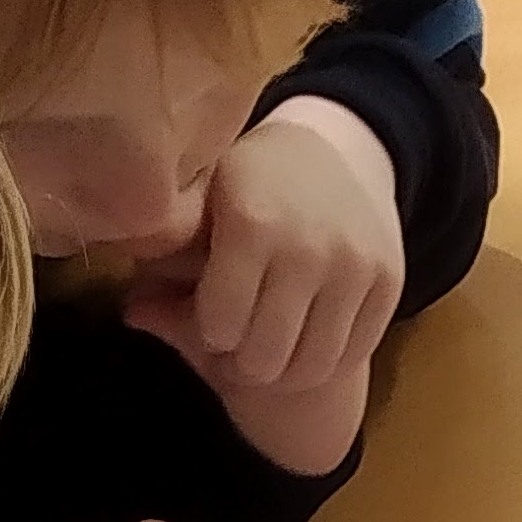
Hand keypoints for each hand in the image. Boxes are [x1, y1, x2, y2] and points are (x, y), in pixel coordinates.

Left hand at [126, 99, 402, 477]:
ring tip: (269, 346)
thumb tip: (132, 316)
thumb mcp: (202, 208)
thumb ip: (166, 267)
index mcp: (251, 220)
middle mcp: (308, 244)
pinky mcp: (389, 282)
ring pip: (311, 368)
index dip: (210, 332)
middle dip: (243, 360)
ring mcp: (355, 265)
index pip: (219, 326)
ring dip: (284, 370)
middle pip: (264, 357)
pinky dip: (324, 360)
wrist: (337, 151)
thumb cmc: (251, 185)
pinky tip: (305, 339)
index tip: (211, 317)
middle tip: (239, 342)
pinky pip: (351, 355)